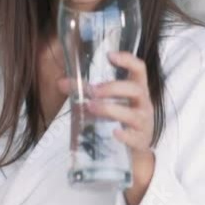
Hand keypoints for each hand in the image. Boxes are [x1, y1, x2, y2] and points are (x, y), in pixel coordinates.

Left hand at [57, 51, 156, 204]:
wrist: (136, 149)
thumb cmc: (121, 119)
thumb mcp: (109, 102)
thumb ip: (87, 92)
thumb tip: (60, 83)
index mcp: (137, 89)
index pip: (139, 69)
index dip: (127, 60)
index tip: (110, 55)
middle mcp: (144, 104)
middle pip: (135, 89)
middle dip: (113, 88)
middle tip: (92, 90)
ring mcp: (144, 123)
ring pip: (133, 114)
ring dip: (111, 109)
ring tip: (91, 107)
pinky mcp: (140, 141)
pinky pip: (134, 137)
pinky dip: (124, 135)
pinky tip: (114, 132)